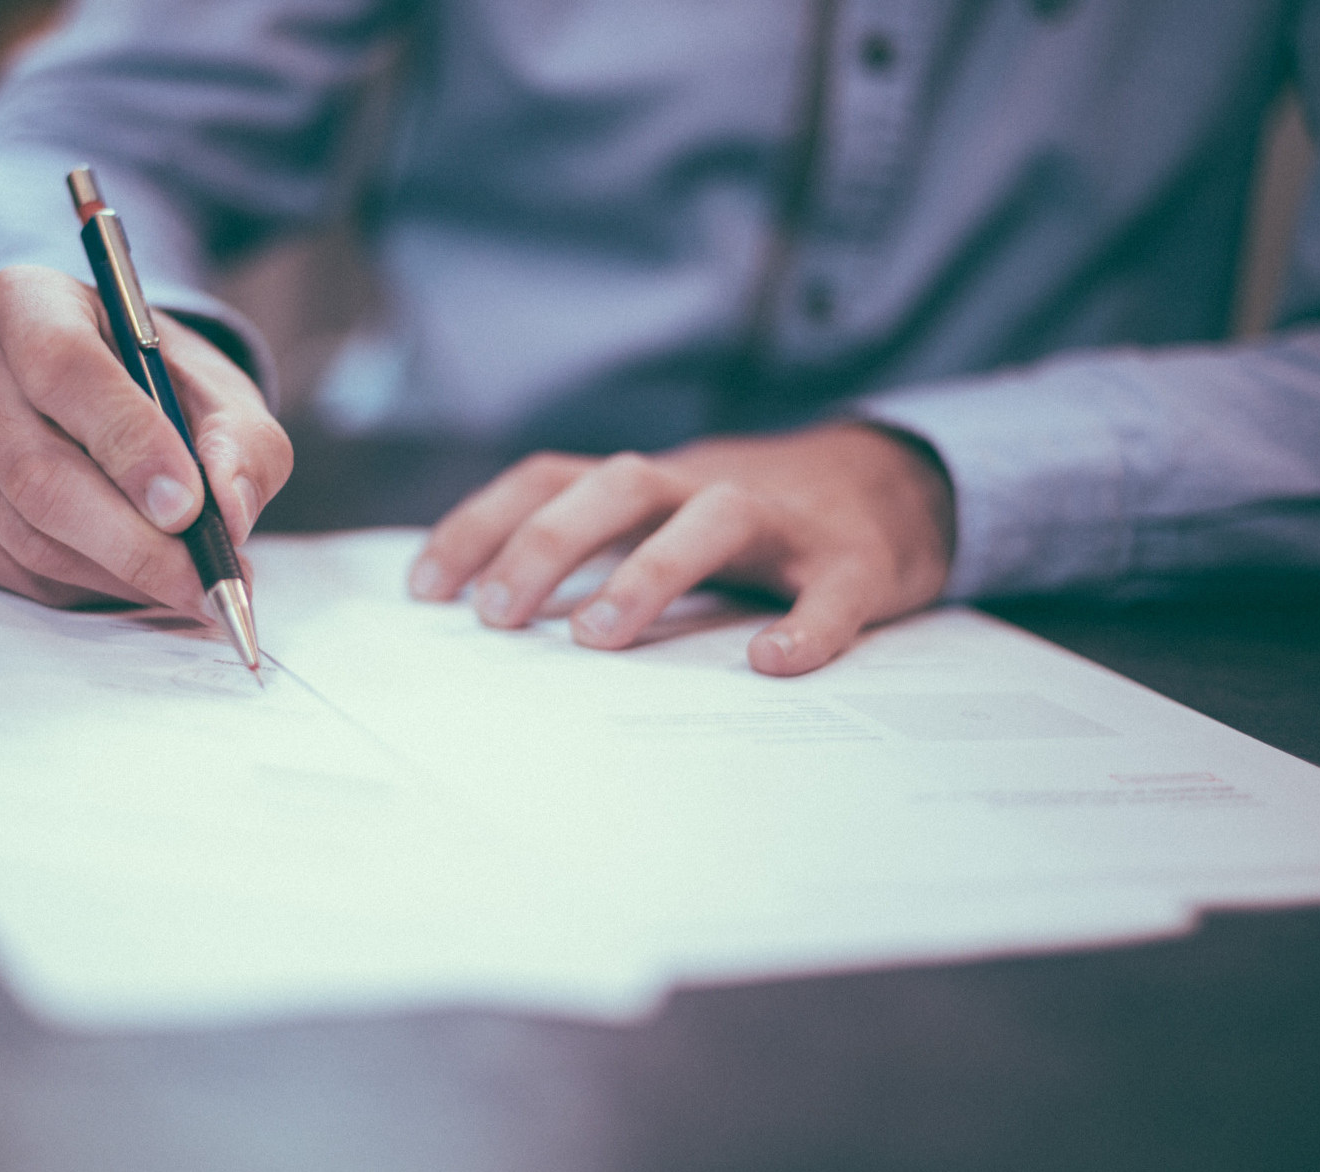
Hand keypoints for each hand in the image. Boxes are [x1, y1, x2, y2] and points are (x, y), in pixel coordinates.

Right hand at [0, 265, 291, 611]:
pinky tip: (131, 577)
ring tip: (188, 583)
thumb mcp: (223, 397)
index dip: (128, 443)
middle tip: (205, 580)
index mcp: (26, 302)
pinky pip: (10, 570)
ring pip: (28, 535)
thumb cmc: (163, 391)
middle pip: (38, 472)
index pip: (63, 368)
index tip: (188, 507)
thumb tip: (229, 510)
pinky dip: (84, 588)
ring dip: (119, 574)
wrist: (107, 406)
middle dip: (134, 542)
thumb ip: (242, 444)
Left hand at [407, 424, 954, 674]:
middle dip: (548, 544)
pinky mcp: (855, 562)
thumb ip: (592, 551)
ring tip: (598, 638)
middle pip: (618, 485)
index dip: (482, 524)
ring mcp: (783, 521)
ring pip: (714, 518)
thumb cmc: (748, 523)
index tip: (424, 590)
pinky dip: (805, 625)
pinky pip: (831, 590)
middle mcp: (704, 487)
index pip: (550, 479)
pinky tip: (771, 663)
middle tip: (497, 617)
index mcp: (649, 484)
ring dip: (650, 571)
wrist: (894, 485)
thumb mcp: (661, 519)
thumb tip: (487, 616)